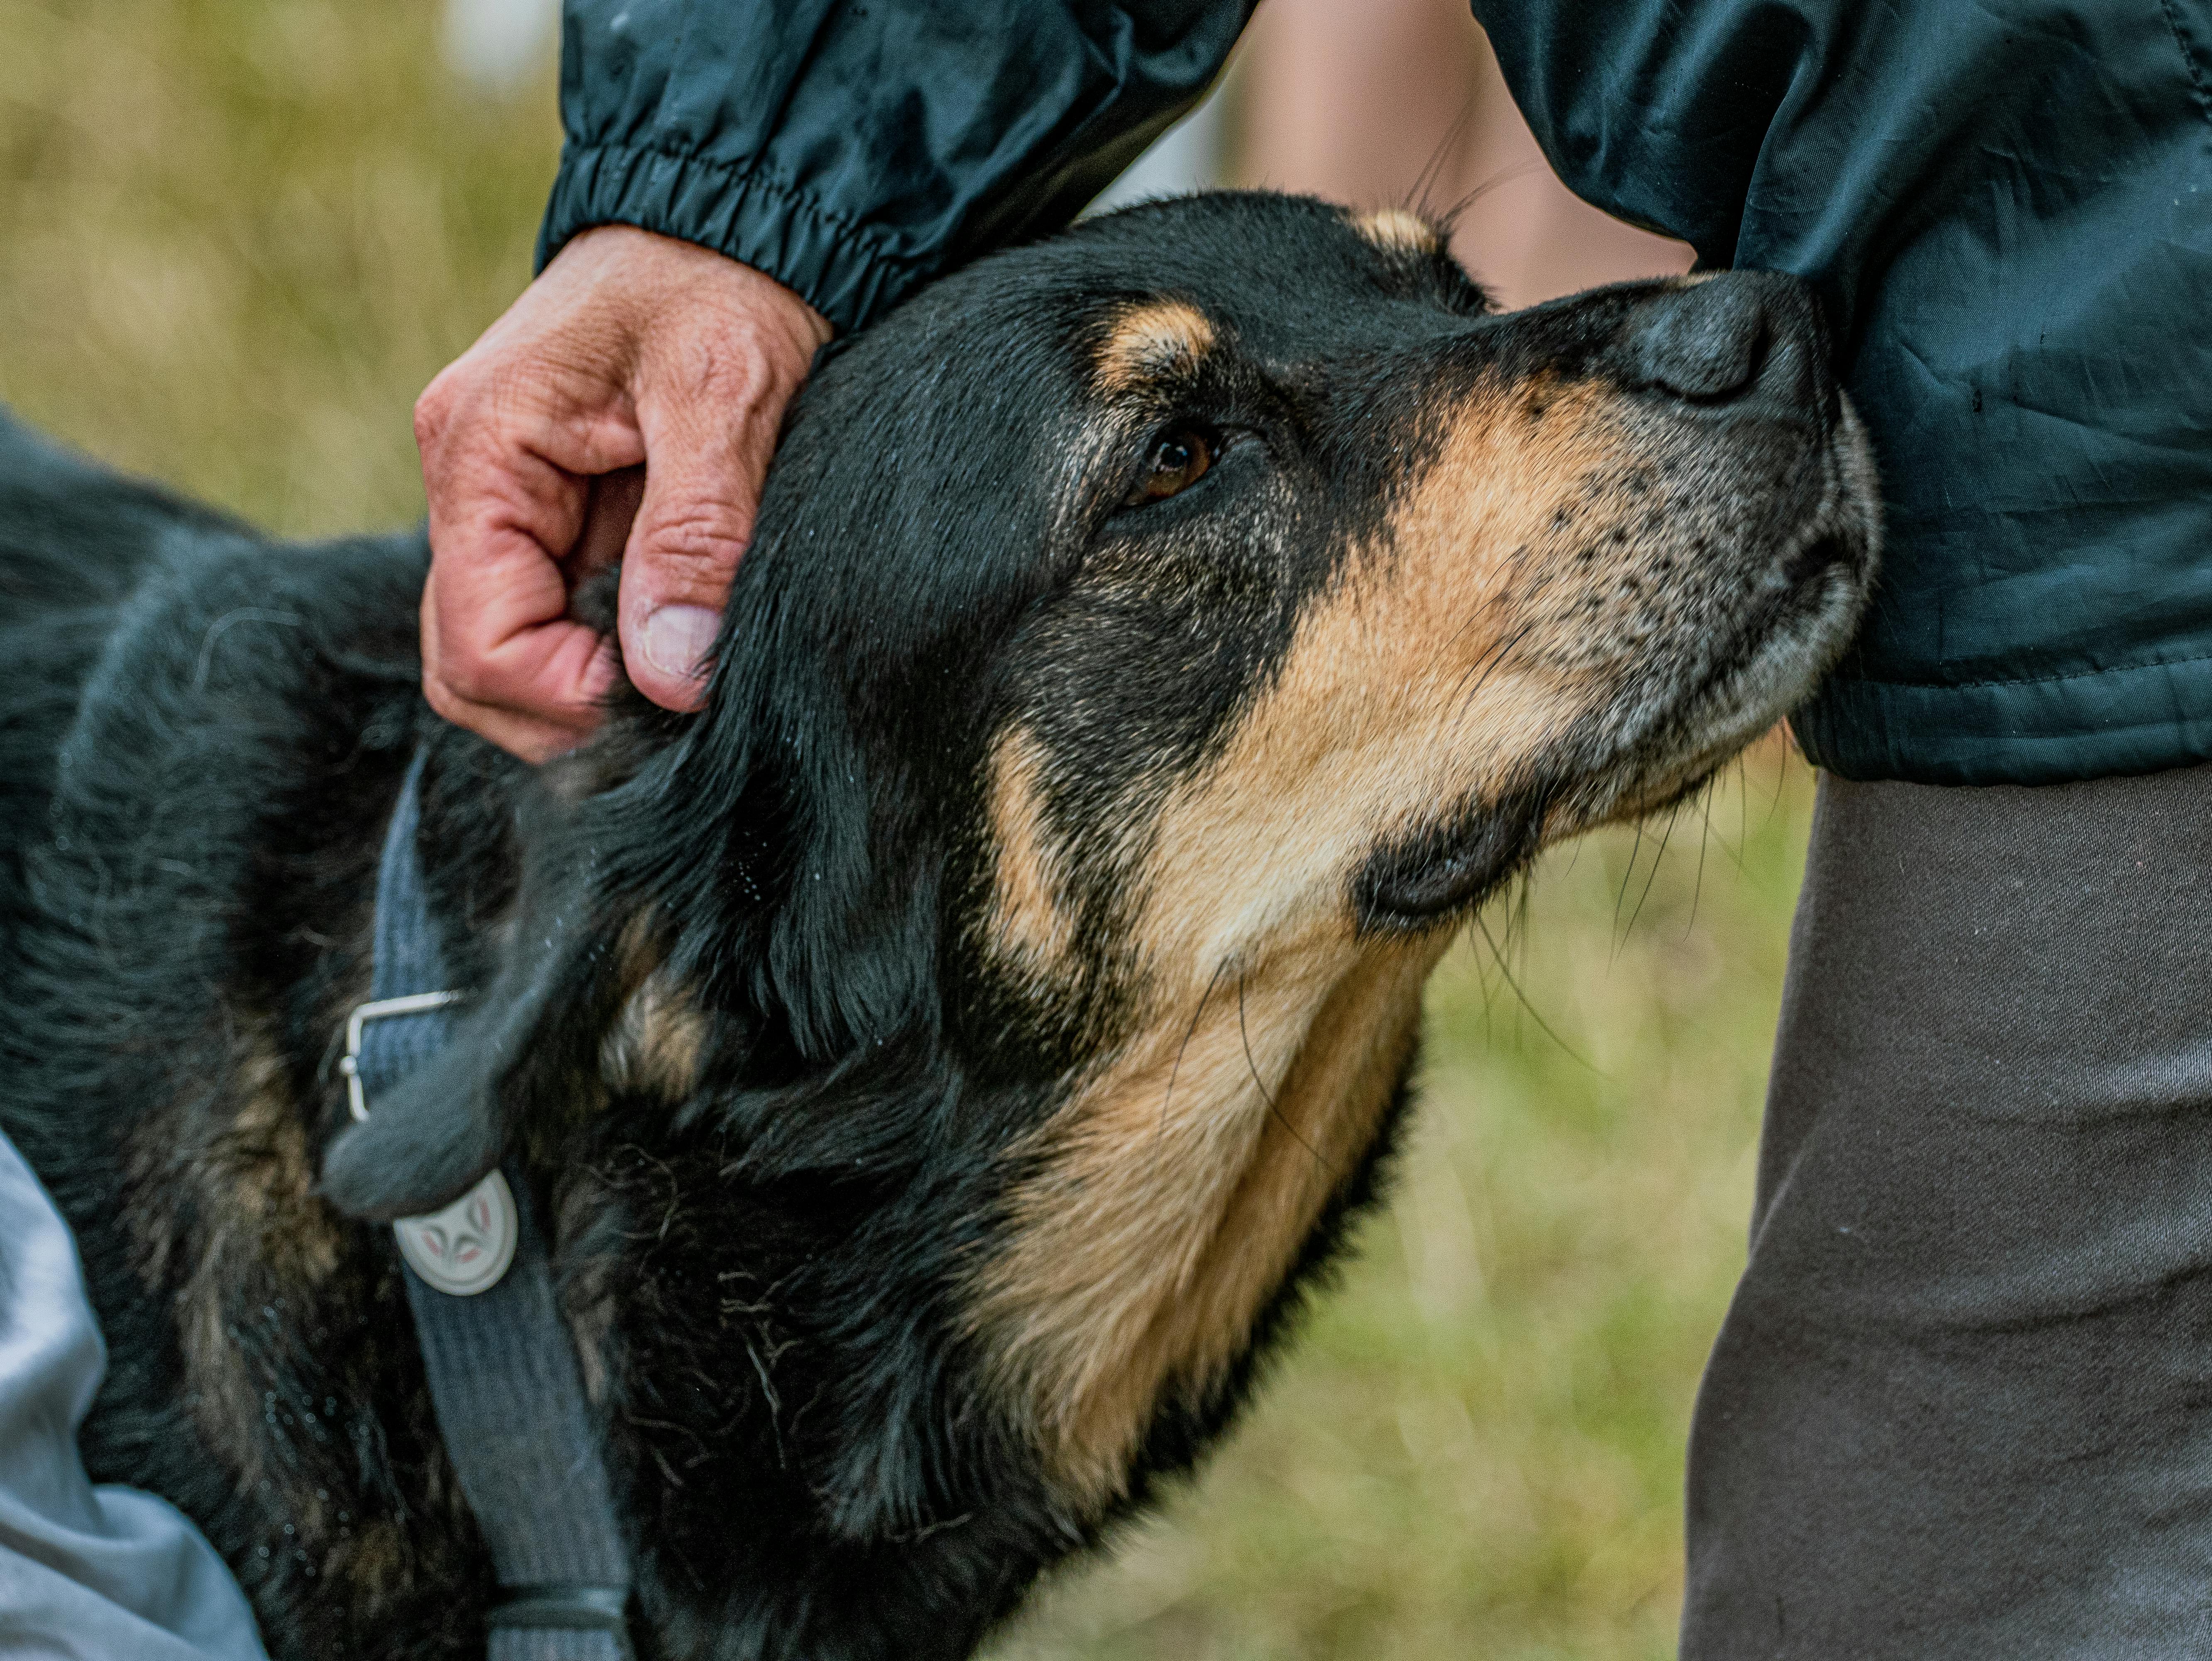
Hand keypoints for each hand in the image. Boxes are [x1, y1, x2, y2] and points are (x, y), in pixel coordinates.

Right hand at [413, 226, 831, 760]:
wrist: (741, 218)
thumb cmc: (725, 281)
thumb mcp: (723, 392)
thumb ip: (695, 534)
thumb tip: (672, 676)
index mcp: (480, 452)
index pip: (476, 645)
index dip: (563, 697)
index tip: (663, 697)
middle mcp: (472, 486)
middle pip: (473, 671)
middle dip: (566, 712)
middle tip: (678, 702)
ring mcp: (509, 506)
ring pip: (510, 658)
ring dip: (589, 688)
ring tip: (685, 668)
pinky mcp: (557, 517)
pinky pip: (557, 619)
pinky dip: (610, 652)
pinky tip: (679, 637)